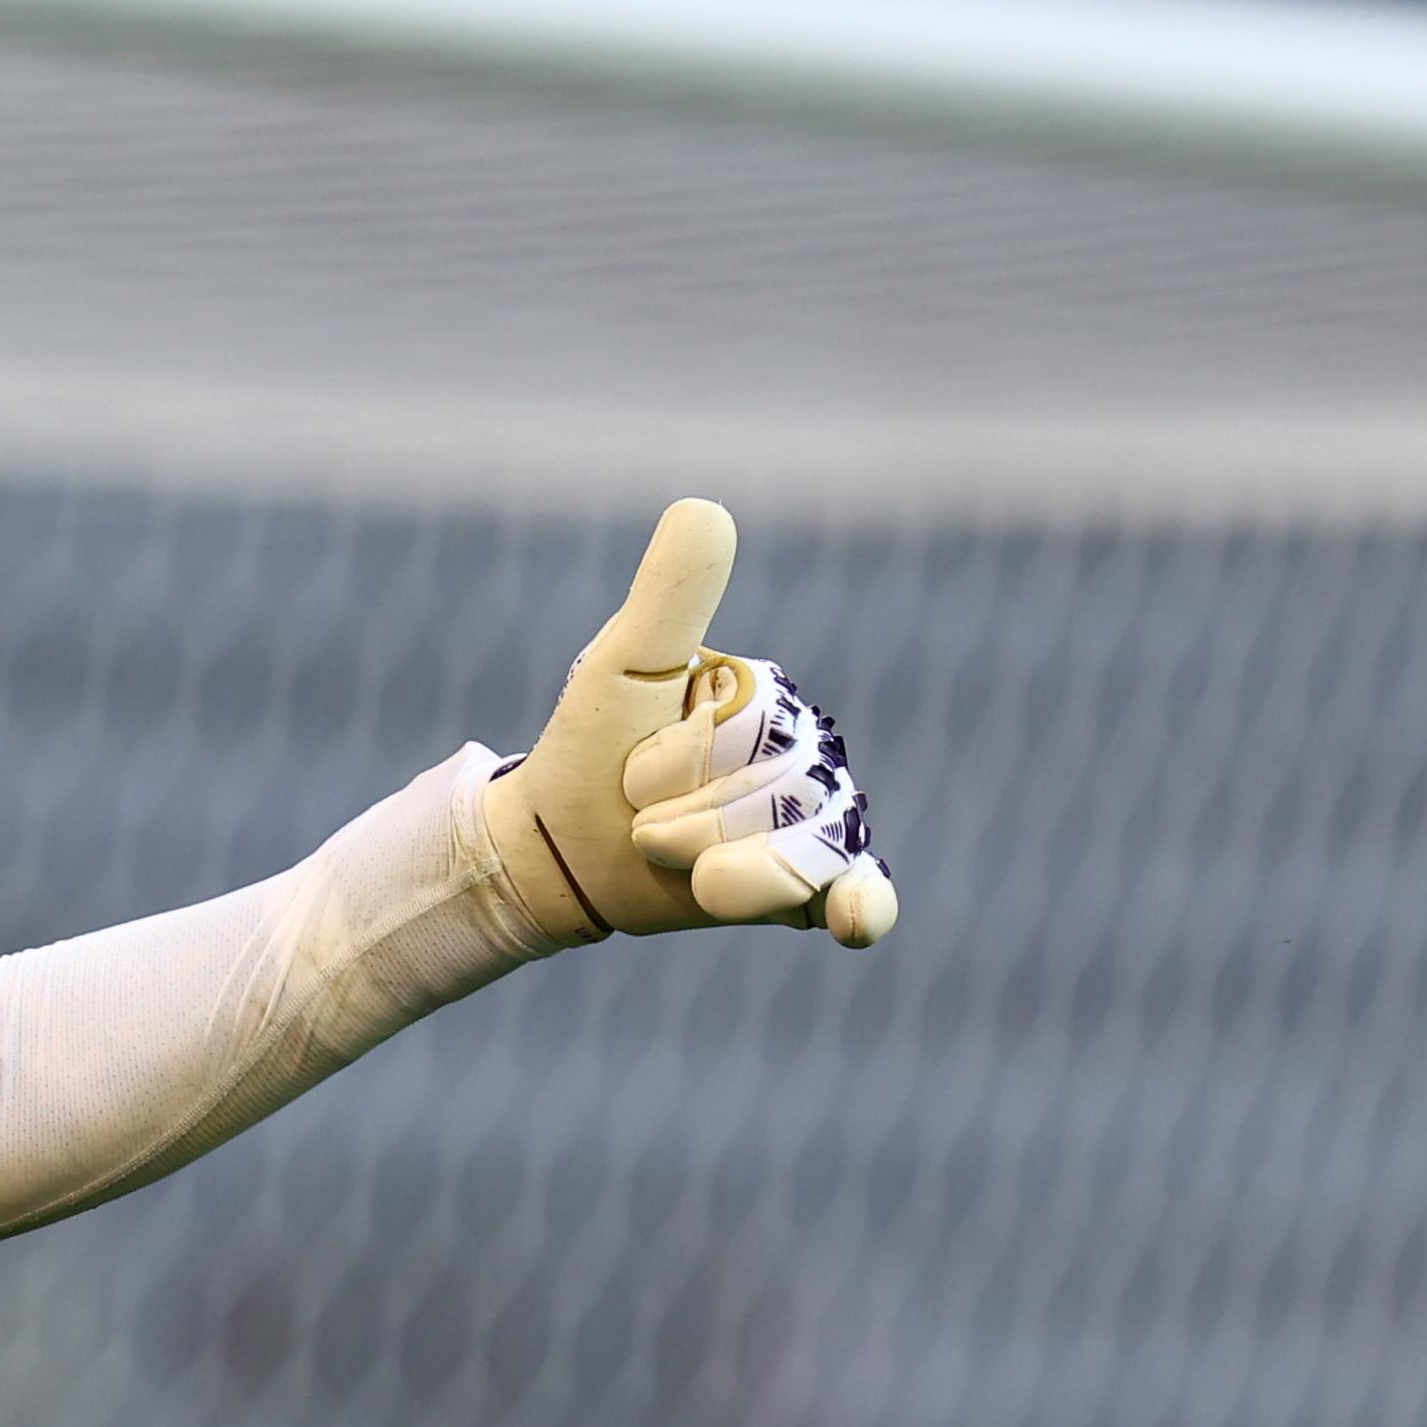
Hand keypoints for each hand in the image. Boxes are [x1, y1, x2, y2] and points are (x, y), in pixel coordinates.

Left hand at [483, 499, 898, 948]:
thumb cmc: (591, 748)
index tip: (633, 767)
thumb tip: (706, 507)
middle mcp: (810, 759)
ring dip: (718, 871)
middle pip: (780, 803)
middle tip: (644, 819)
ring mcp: (814, 827)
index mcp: (776, 703)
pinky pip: (859, 896)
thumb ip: (671, 597)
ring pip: (798, 858)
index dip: (679, 765)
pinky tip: (858, 919)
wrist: (562, 848)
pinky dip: (863, 908)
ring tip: (676, 861)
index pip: (758, 738)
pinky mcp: (808, 891)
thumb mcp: (623, 665)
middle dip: (688, 823)